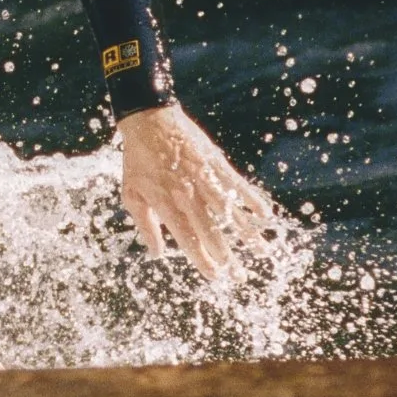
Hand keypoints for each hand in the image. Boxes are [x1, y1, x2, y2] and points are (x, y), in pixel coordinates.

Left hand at [117, 105, 281, 279]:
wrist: (149, 120)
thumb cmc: (137, 160)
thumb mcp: (131, 194)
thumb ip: (146, 226)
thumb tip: (157, 254)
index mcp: (168, 205)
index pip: (189, 240)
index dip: (203, 260)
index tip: (215, 276)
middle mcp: (190, 196)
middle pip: (213, 232)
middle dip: (229, 257)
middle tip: (241, 277)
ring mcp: (206, 179)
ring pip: (231, 213)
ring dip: (248, 234)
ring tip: (264, 252)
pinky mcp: (216, 163)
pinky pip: (238, 185)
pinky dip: (253, 200)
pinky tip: (265, 215)